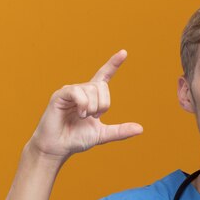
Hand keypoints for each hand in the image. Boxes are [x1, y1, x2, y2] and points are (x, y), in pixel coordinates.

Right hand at [28, 49, 142, 160]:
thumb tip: (140, 129)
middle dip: (103, 105)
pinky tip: (79, 114)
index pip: (104, 76)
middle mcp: (81, 90)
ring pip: (91, 90)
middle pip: (102, 87)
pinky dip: (83, 105)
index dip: (113, 64)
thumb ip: (120, 131)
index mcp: (92, 97)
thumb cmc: (76, 139)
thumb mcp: (102, 135)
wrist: (59, 147)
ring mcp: (70, 91)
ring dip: (92, 108)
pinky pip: (78, 92)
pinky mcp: (60, 95)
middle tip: (94, 117)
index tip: (124, 52)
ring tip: (82, 117)